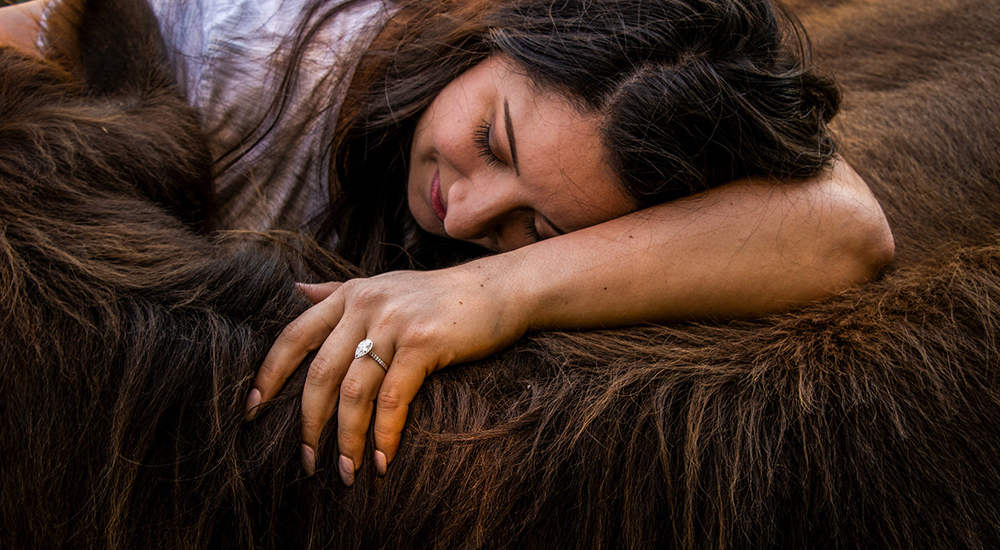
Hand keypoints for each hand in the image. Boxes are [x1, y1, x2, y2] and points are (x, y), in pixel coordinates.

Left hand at [247, 261, 526, 484]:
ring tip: (346, 471)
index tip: (252, 409)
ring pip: (353, 391)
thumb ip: (338, 291)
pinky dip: (385, 435)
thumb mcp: (383, 286)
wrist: (499, 290)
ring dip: (346, 439)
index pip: (294, 336)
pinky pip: (392, 399)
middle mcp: (365, 305)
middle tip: (307, 460)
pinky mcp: (422, 343)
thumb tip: (296, 290)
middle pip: (319, 373)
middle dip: (308, 423)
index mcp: (350, 294)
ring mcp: (393, 323)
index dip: (270, 374)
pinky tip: (383, 460)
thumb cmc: (441, 297)